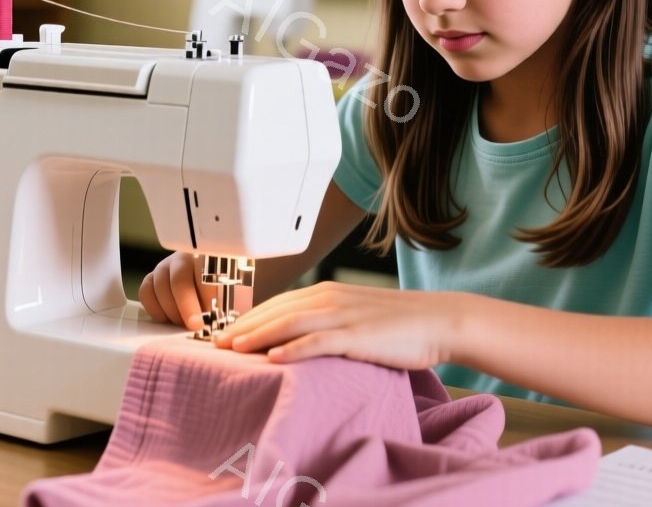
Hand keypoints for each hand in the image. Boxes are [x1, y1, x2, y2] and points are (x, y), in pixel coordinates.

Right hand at [137, 252, 239, 331]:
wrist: (208, 282)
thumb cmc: (226, 288)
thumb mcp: (238, 289)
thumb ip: (236, 299)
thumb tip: (235, 318)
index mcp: (208, 256)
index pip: (205, 271)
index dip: (208, 294)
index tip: (214, 314)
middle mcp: (184, 258)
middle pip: (180, 279)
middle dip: (187, 305)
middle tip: (195, 325)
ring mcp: (165, 267)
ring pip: (160, 286)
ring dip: (172, 310)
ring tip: (184, 324)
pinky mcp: (152, 279)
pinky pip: (146, 292)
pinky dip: (154, 308)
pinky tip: (167, 318)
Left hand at [213, 281, 459, 369]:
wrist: (439, 321)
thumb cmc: (399, 324)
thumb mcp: (356, 316)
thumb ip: (327, 322)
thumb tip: (298, 340)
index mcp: (328, 293)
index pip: (277, 303)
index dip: (247, 317)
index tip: (223, 332)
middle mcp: (330, 299)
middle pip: (275, 311)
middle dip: (242, 326)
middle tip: (213, 344)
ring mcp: (344, 317)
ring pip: (289, 323)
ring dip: (257, 336)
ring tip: (232, 350)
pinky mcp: (358, 336)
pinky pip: (318, 342)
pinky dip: (293, 349)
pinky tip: (273, 359)